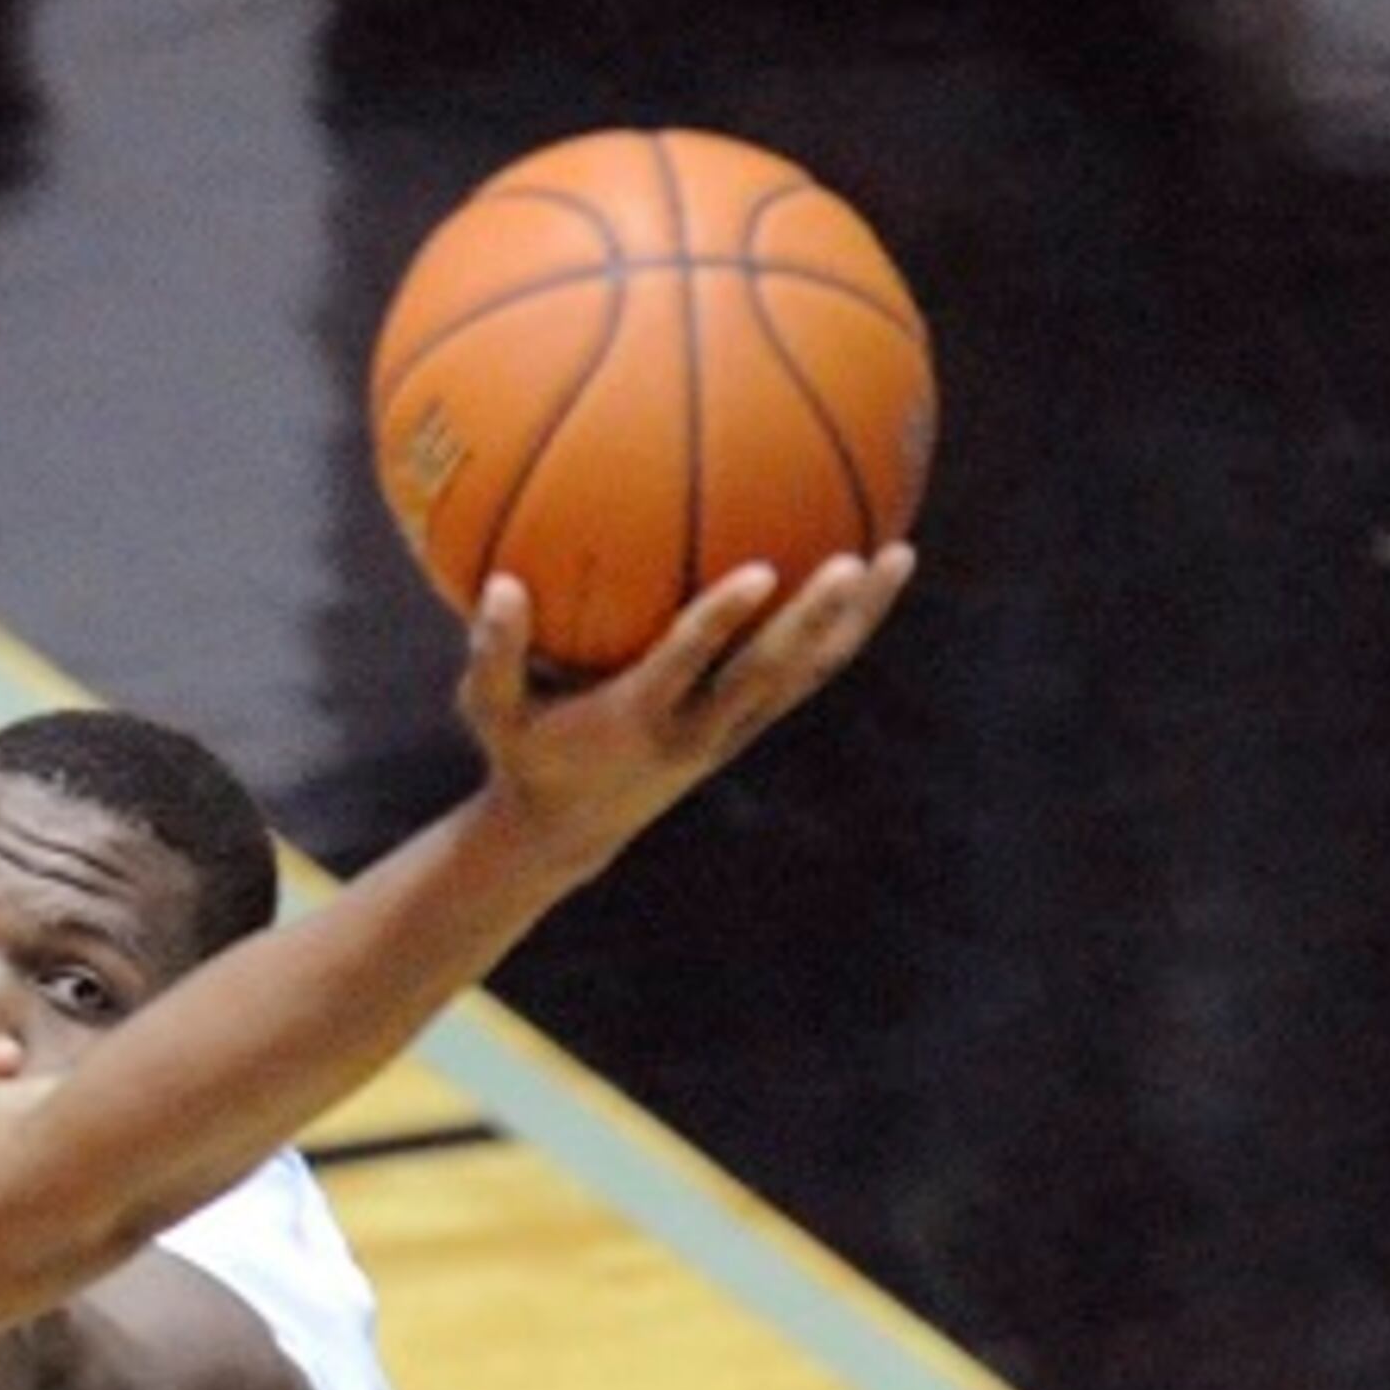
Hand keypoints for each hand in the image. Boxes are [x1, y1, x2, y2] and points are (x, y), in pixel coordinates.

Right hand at [458, 542, 913, 880]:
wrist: (567, 833)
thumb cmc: (523, 756)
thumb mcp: (490, 714)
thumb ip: (492, 654)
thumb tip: (500, 585)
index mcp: (636, 719)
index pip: (687, 668)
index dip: (722, 622)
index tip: (761, 571)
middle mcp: (696, 729)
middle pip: (768, 674)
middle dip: (811, 622)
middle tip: (850, 563)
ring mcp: (732, 731)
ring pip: (805, 675)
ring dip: (855, 622)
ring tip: (899, 556)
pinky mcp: (747, 727)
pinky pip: (806, 674)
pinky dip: (844, 630)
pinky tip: (875, 575)